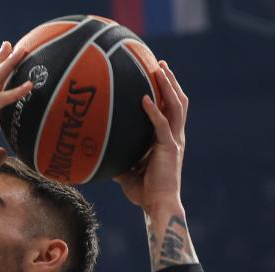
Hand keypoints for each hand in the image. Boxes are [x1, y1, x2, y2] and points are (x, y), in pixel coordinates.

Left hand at [114, 62, 187, 211]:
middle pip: (178, 101)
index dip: (166, 92)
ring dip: (168, 86)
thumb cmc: (143, 191)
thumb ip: (118, 156)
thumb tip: (97, 151)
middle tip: (160, 63)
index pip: (170, 109)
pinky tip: (143, 99)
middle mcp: (175, 136)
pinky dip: (153, 111)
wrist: (157, 205)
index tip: (157, 75)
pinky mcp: (169, 148)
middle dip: (170, 81)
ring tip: (159, 69)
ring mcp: (174, 140)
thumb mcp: (126, 170)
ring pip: (176, 106)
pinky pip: (161, 124)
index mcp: (168, 139)